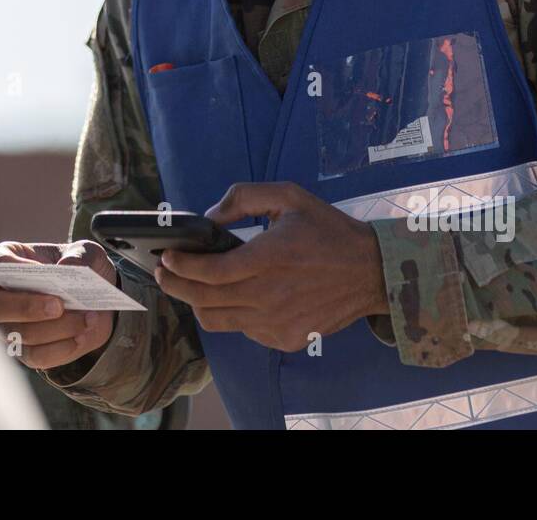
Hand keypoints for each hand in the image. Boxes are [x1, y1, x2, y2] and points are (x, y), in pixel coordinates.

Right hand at [0, 240, 115, 369]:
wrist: (97, 302)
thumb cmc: (83, 269)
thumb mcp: (88, 253)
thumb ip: (81, 255)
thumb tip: (67, 266)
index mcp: (9, 260)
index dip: (16, 268)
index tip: (43, 271)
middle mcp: (0, 295)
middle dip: (26, 308)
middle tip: (59, 306)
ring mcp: (8, 326)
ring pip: (18, 335)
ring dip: (56, 329)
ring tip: (86, 319)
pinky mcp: (24, 350)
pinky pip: (36, 356)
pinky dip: (61, 348)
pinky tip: (81, 336)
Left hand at [154, 182, 386, 352]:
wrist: (371, 271)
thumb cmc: (328, 230)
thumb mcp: (288, 196)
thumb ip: (243, 198)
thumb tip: (208, 217)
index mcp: (267, 258)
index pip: (207, 272)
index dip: (179, 267)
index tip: (166, 258)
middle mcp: (267, 296)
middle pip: (203, 300)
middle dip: (175, 286)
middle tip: (165, 274)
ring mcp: (275, 323)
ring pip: (217, 321)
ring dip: (198, 304)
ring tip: (194, 287)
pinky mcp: (285, 339)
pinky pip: (244, 331)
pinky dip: (233, 315)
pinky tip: (239, 296)